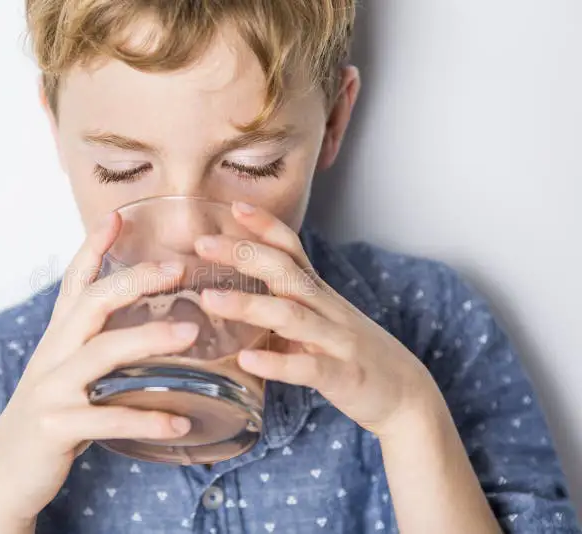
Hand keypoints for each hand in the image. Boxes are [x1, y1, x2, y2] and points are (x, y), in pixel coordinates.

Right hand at [0, 213, 196, 532]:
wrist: (5, 475)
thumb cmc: (49, 417)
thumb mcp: (65, 373)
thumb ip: (94, 347)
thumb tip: (142, 328)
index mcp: (57, 340)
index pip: (74, 283)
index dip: (93, 247)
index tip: (117, 216)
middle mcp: (52, 356)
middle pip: (91, 304)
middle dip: (134, 280)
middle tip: (176, 269)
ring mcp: (51, 391)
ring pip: (101, 353)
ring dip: (148, 339)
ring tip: (190, 333)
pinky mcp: (56, 427)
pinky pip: (107, 418)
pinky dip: (146, 418)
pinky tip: (179, 422)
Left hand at [195, 202, 439, 437]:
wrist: (408, 395)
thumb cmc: (354, 356)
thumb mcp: (320, 321)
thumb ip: (284, 306)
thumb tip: (235, 296)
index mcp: (319, 294)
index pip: (292, 250)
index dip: (266, 226)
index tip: (234, 206)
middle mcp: (328, 309)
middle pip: (285, 272)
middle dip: (244, 254)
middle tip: (202, 243)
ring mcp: (337, 341)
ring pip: (291, 316)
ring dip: (249, 305)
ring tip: (210, 299)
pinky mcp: (344, 376)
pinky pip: (309, 367)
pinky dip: (277, 364)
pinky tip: (247, 361)